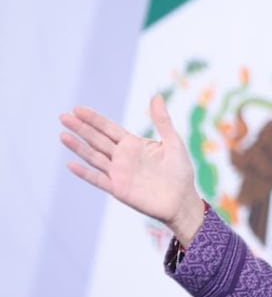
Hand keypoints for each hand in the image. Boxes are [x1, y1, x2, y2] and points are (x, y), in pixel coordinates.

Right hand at [60, 95, 205, 246]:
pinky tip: (71, 164)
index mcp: (133, 144)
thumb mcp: (173, 142)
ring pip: (94, 157)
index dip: (94, 119)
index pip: (109, 128)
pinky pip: (98, 180)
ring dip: (78, 147)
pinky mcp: (118, 189)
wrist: (183, 200)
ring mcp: (118, 173)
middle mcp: (122, 157)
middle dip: (81, 128)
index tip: (78, 109)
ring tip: (63, 135)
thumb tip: (156, 96)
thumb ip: (162, 121)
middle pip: (97, 140)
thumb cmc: (180, 171)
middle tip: (63, 116)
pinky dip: (85, 173)